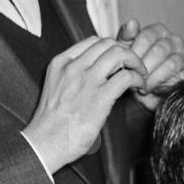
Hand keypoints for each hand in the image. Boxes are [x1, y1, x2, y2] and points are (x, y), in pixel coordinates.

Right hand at [24, 36, 146, 172]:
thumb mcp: (57, 86)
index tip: (120, 60)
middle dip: (127, 51)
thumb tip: (98, 70)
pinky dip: (138, 79)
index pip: (93, 40)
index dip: (112, 47)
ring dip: (136, 62)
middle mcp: (73, 67)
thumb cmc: (51, 122)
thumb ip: (73, 74)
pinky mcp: (99, 97)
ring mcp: (86, 80)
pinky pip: (126, 77)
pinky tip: (139, 88)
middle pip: (109, 43)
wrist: (44, 143)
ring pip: (119, 54)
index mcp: (61, 62)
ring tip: (140, 74)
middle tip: (134, 66)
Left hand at [117, 18, 183, 111]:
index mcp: (158, 31)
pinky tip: (150, 89)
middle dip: (144, 67)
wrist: (142, 93)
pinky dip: (161, 83)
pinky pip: (178, 78)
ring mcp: (183, 55)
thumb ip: (125, 38)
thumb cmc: (134, 70)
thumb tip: (131, 23)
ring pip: (170, 63)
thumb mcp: (125, 53)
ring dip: (153, 77)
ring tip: (141, 85)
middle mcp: (173, 40)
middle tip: (133, 78)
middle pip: (159, 50)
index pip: (147, 36)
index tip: (125, 65)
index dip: (135, 52)